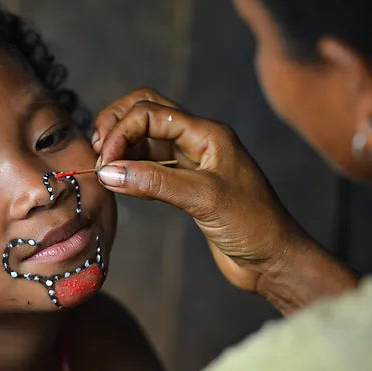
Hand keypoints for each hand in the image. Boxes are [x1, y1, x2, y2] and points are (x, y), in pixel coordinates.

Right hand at [94, 89, 356, 311]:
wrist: (272, 259)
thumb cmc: (251, 225)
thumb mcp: (203, 198)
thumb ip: (154, 182)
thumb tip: (107, 171)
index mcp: (207, 133)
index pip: (151, 112)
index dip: (122, 131)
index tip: (105, 162)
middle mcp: (197, 140)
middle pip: (147, 111)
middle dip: (117, 124)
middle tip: (98, 151)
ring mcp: (190, 161)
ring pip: (146, 137)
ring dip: (122, 145)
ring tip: (103, 167)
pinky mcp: (185, 183)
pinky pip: (150, 164)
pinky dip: (130, 167)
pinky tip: (119, 180)